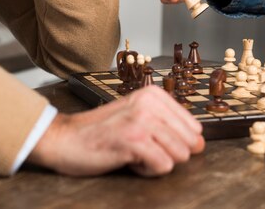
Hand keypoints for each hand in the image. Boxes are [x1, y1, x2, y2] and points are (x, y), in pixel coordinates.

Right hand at [28, 85, 204, 176]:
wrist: (63, 138)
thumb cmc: (101, 132)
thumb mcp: (137, 118)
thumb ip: (168, 126)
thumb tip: (200, 144)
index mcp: (154, 95)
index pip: (194, 127)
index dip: (176, 143)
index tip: (151, 140)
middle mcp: (151, 103)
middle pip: (190, 143)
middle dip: (169, 154)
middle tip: (141, 148)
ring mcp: (143, 120)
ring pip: (180, 155)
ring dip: (157, 162)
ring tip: (133, 152)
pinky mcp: (133, 140)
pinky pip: (163, 166)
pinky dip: (147, 171)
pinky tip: (128, 159)